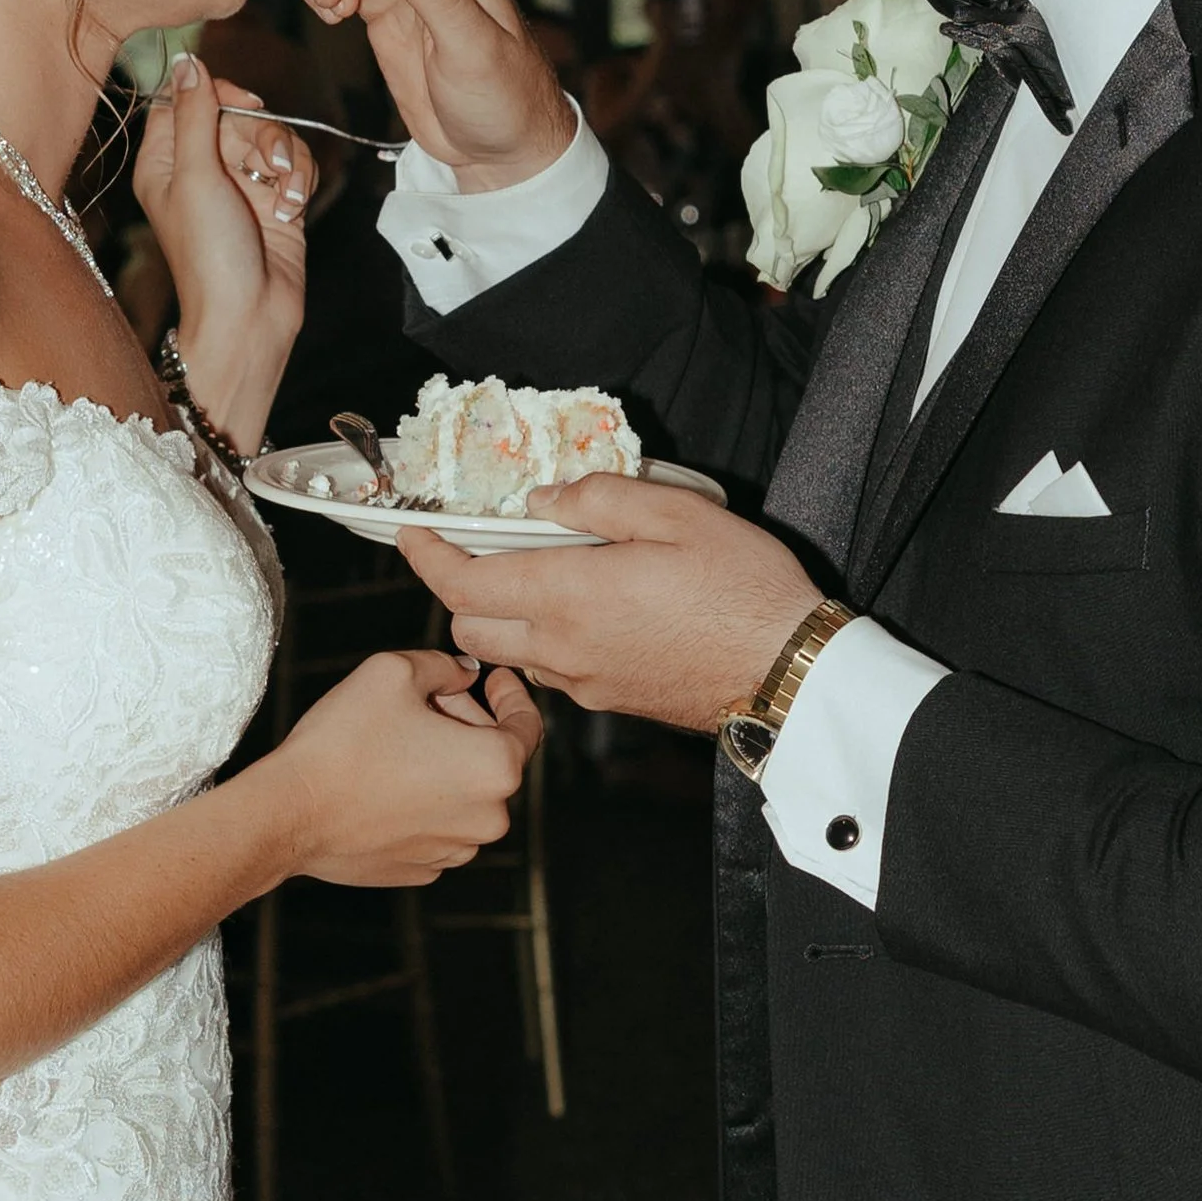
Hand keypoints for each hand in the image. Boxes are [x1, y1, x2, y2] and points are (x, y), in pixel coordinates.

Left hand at [134, 55, 312, 452]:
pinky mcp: (275, 199)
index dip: (215, 91)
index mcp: (165, 161)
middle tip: (263, 166)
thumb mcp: (195, 176)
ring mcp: (240, 184)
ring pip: (272, 134)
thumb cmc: (210, 255)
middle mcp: (200, 169)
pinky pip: (295, 162)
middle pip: (237, 112)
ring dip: (286, 159)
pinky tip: (293, 208)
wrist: (251, 317)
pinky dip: (300, 180)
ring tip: (283, 195)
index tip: (239, 100)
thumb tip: (188, 60)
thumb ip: (194, 114)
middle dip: (260, 133)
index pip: (184, 98)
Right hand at [266, 648, 540, 885]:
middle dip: (467, 724)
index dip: (511, 694)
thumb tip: (463, 674)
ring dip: (445, 765)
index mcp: (496, 767)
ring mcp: (457, 850)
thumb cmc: (343, 742)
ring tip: (397, 743)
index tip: (492, 680)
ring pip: (467, 794)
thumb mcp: (394, 671)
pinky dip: (424, 801)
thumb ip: (443, 665)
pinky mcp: (425, 869)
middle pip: (494, 759)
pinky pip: (438, 825)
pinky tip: (385, 782)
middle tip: (425, 701)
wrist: (290, 814)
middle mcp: (490, 817)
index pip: (528, 725)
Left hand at [398, 479, 817, 731]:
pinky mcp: (609, 701)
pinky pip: (552, 671)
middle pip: (470, 631)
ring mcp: (585, 682)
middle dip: (458, 593)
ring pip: (509, 656)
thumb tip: (541, 502)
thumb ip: (598, 500)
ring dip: (501, 621)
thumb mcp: (676, 515)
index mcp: (570, 596)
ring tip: (536, 579)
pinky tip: (584, 613)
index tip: (412, 535)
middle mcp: (563, 648)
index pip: (466, 585)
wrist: (788, 671)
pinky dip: (543, 642)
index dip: (427, 559)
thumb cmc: (743, 588)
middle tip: (479, 554)